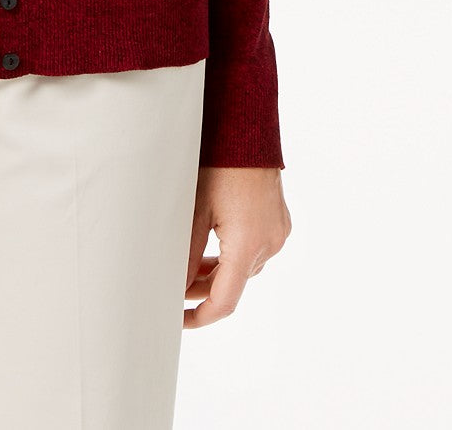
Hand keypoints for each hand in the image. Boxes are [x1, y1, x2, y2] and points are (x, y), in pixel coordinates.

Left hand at [184, 166, 290, 326]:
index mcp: (248, 245)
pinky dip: (232, 254)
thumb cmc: (219, 164)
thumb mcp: (195, 209)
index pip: (225, 300)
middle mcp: (269, 244)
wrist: (247, 132)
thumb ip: (185, 252)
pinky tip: (211, 247)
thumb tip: (172, 285)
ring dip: (217, 271)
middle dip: (203, 289)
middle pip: (234, 284)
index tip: (179, 320)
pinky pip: (254, 250)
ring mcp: (277, 233)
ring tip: (188, 265)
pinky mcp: (279, 222)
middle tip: (173, 287)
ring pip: (243, 268)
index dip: (200, 316)